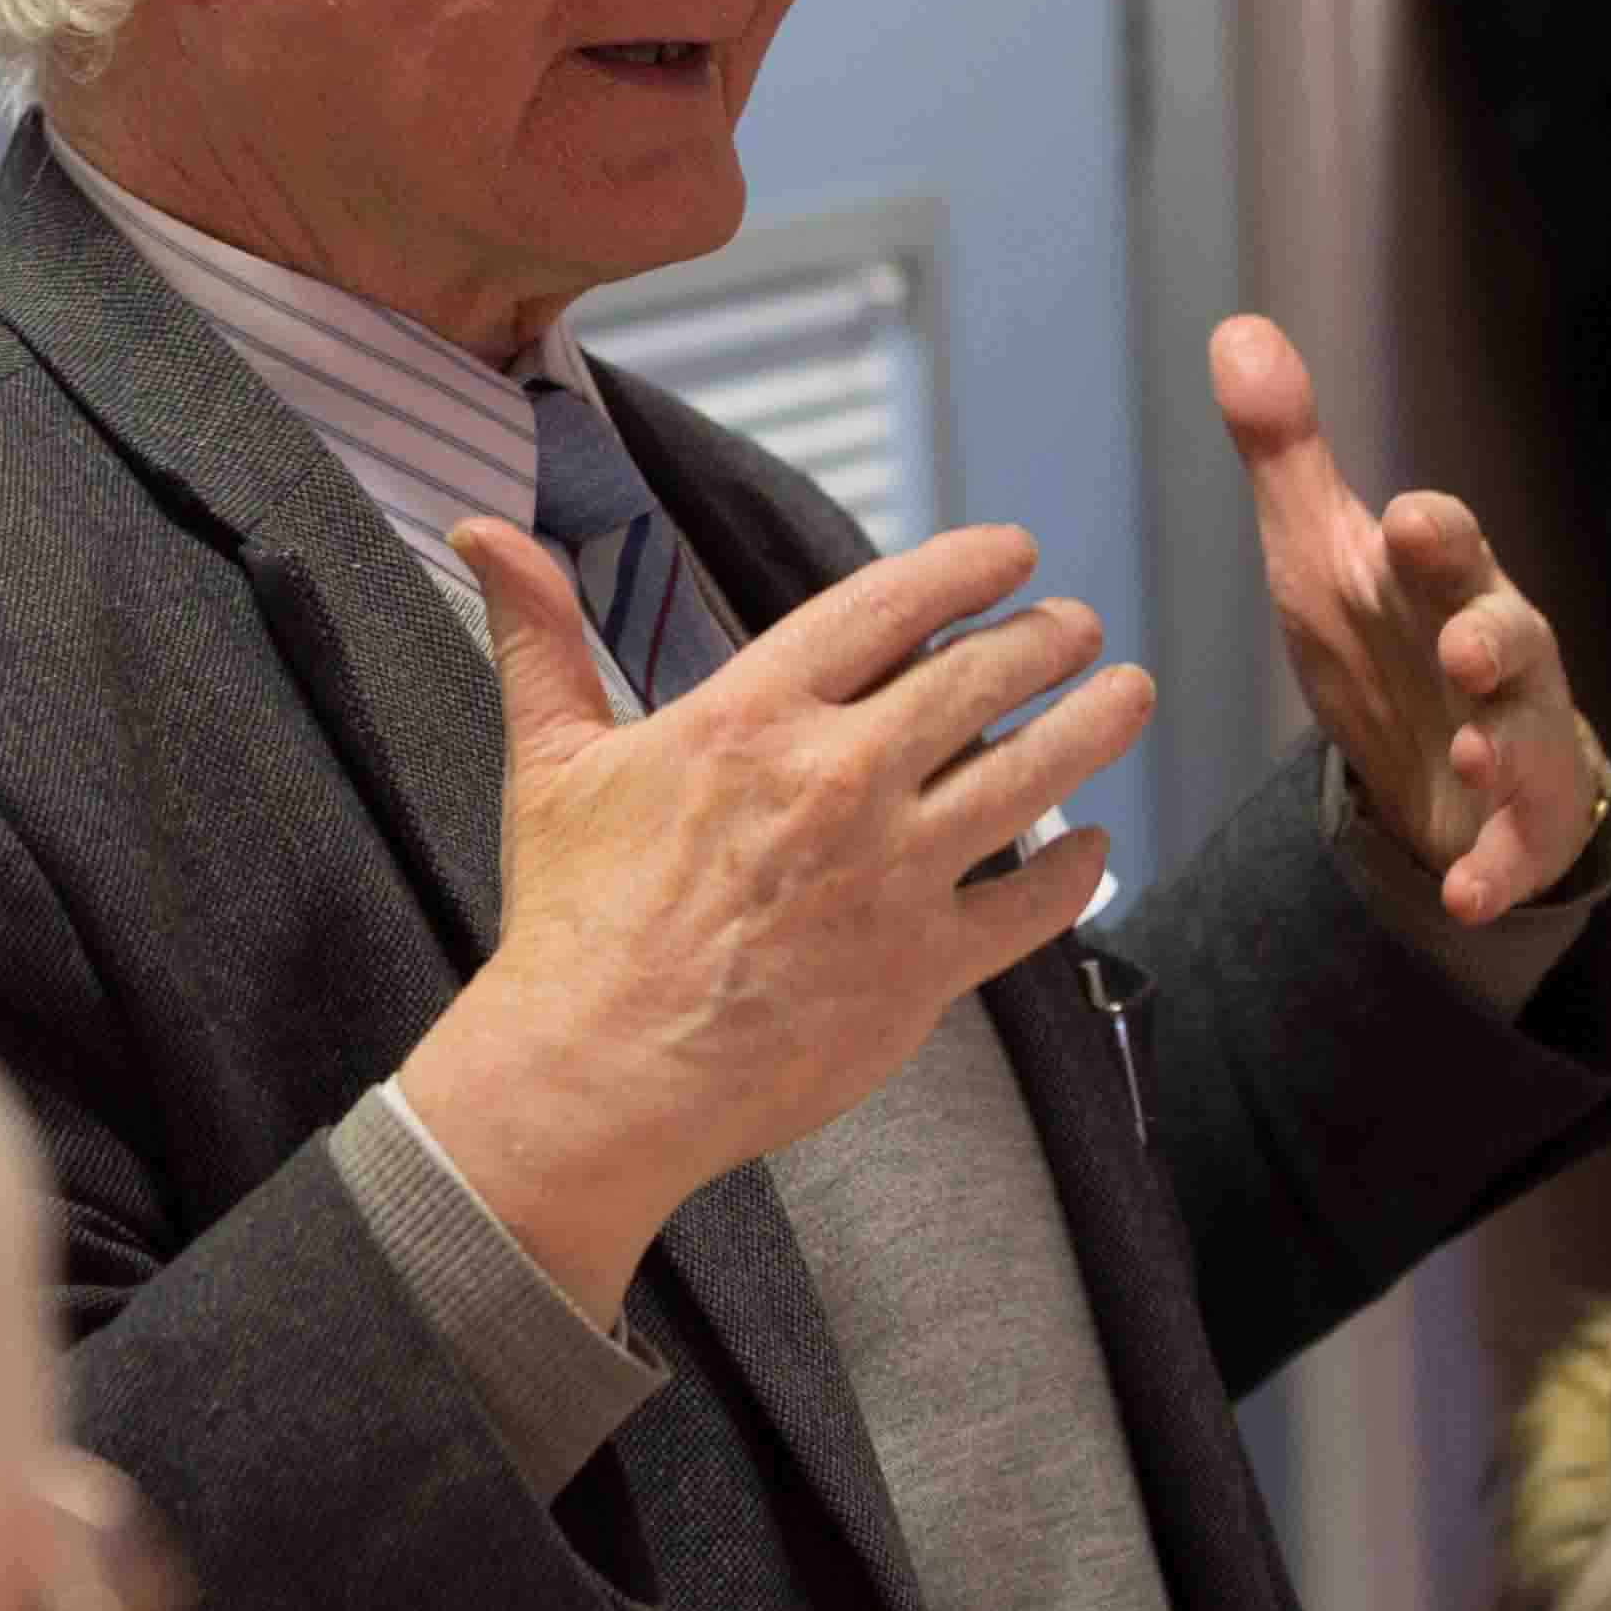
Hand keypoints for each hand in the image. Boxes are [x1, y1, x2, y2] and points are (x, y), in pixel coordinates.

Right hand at [394, 519, 1148, 1323]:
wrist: (595, 1077)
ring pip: (1033, 774)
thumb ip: (538, 636)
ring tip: (1127, 694)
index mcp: (753, 717)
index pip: (890, 604)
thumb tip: (484, 533)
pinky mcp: (921, 969)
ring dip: (1095, 724)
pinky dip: (1074, 870)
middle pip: (982, 678)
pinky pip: (1030, 906)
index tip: (1013, 551)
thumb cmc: (570, 922)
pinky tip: (1093, 847)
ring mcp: (890, 876)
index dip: (967, 566)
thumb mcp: (548, 761)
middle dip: (1048, 637)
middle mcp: (837, 781)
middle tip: (1078, 626)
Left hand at [1210, 313, 1599, 921]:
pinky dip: (1495, 869)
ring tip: (1470, 749)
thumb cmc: (1387, 635)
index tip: (1407, 518)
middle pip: (1510, 634)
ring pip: (1528, 736)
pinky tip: (1463, 892)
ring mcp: (1517, 739)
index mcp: (1444, 581)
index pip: (1448, 546)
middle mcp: (1496, 654)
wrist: (1444, 762)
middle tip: (1460, 638)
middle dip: (1491, 632)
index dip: (1435, 535)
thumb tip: (1235, 328)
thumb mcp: (1323, 551)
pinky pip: (1516, 851)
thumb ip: (1285, 452)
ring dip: (1503, 743)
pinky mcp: (1519, 825)